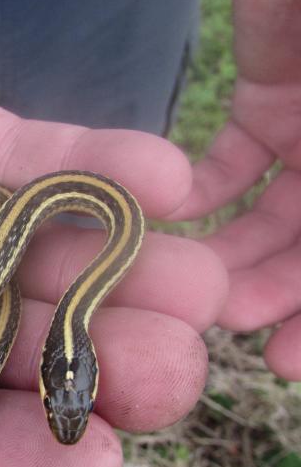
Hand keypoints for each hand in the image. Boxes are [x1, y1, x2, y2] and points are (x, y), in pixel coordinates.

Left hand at [166, 0, 300, 379]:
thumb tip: (293, 301)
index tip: (285, 363)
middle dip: (276, 294)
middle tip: (224, 319)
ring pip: (271, 221)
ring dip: (234, 257)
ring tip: (197, 286)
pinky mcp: (267, 102)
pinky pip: (229, 166)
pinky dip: (202, 195)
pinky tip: (177, 219)